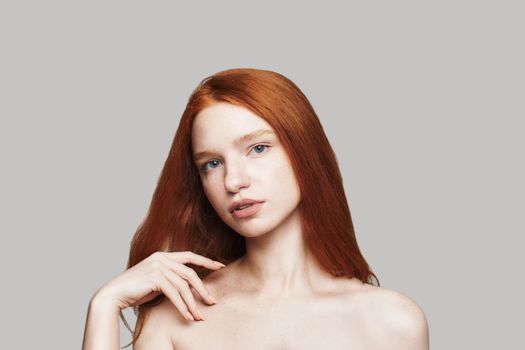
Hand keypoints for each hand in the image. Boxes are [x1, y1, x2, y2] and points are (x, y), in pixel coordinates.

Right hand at [92, 251, 224, 320]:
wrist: (114, 295)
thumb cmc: (135, 290)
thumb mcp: (156, 281)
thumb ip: (171, 278)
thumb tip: (190, 287)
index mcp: (163, 255)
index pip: (189, 256)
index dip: (206, 260)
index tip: (220, 266)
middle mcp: (162, 258)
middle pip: (190, 273)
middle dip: (203, 289)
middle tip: (212, 302)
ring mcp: (158, 266)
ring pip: (184, 286)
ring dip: (192, 304)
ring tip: (199, 316)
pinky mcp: (155, 277)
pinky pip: (175, 294)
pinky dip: (182, 307)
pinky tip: (187, 317)